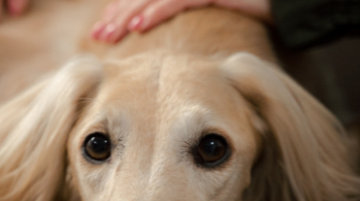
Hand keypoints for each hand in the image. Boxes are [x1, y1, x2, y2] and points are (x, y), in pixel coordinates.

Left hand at [90, 0, 271, 42]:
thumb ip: (190, 12)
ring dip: (127, 14)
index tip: (106, 27)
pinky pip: (176, 0)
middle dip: (118, 12)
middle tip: (99, 34)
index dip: (124, 7)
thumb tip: (165, 38)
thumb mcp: (221, 8)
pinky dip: (154, 12)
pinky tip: (137, 27)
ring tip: (108, 33)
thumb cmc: (260, 4)